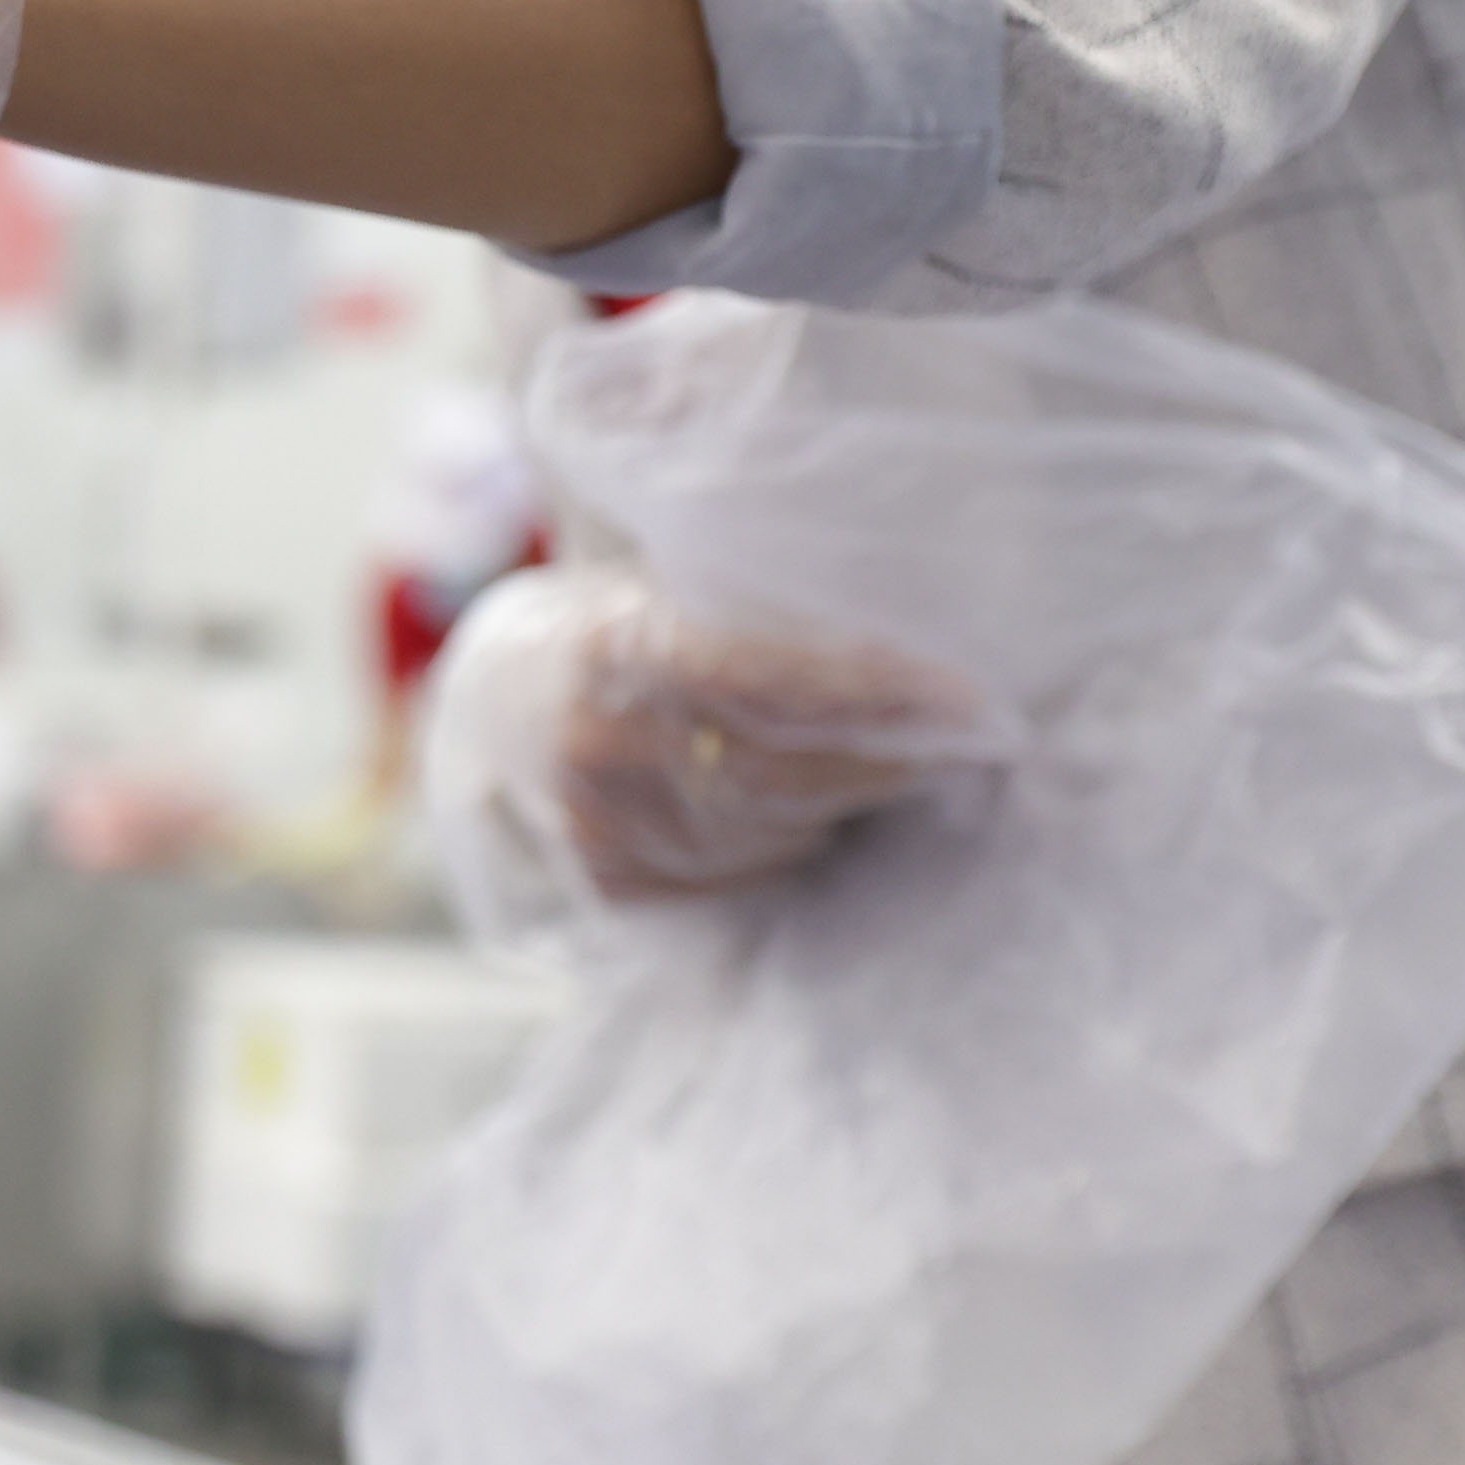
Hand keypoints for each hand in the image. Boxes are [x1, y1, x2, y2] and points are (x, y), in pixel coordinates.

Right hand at [424, 565, 1009, 913]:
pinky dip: (789, 844)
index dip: (871, 691)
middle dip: (890, 758)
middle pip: (782, 771)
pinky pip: (737, 875)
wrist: (494, 694)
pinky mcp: (606, 880)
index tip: (966, 697)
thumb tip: (907, 628)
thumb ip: (754, 609)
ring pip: (773, 833)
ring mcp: (595, 822)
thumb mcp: (663, 584)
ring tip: (899, 768)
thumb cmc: (614, 620)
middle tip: (971, 739)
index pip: (761, 678)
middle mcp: (593, 741)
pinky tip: (811, 814)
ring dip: (850, 805)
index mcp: (609, 644)